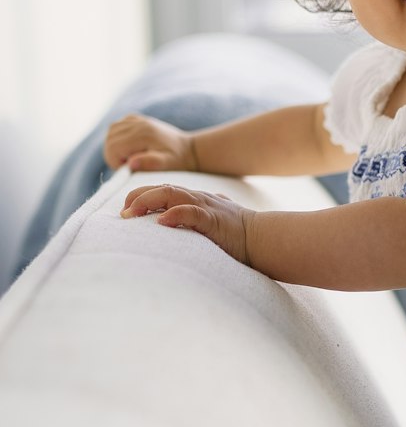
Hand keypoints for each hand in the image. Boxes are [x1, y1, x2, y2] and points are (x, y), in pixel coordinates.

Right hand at [104, 114, 196, 171]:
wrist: (187, 148)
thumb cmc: (177, 159)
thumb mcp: (166, 164)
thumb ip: (150, 163)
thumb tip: (131, 163)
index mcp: (142, 133)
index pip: (113, 149)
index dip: (116, 163)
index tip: (129, 169)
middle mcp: (137, 123)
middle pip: (109, 141)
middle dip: (115, 156)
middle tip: (131, 164)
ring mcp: (135, 119)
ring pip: (110, 133)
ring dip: (115, 148)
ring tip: (131, 156)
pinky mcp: (134, 118)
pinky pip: (116, 127)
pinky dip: (118, 138)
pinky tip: (131, 146)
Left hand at [120, 183, 252, 264]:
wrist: (262, 238)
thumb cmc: (235, 235)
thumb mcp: (208, 224)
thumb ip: (191, 222)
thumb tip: (169, 228)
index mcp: (195, 199)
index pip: (163, 190)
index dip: (141, 196)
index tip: (125, 211)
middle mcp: (197, 199)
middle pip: (163, 188)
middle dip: (139, 197)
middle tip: (123, 214)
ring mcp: (205, 207)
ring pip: (172, 194)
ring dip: (148, 201)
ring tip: (131, 213)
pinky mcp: (213, 220)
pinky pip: (191, 212)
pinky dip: (175, 214)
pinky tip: (161, 221)